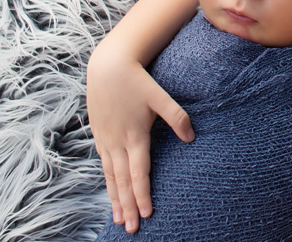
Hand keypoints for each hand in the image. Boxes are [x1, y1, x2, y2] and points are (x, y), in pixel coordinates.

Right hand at [86, 45, 193, 232]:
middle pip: (123, 181)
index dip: (142, 195)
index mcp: (134, 136)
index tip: (147, 214)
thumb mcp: (161, 97)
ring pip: (111, 176)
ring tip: (119, 218)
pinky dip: (108, 182)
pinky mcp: (99, 134)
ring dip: (115, 198)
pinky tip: (111, 190)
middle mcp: (117, 142)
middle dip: (128, 206)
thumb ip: (178, 117)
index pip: (139, 174)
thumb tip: (192, 138)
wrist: (108, 67)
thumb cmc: (138, 81)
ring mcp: (106, 139)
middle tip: (132, 229)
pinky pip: (103, 165)